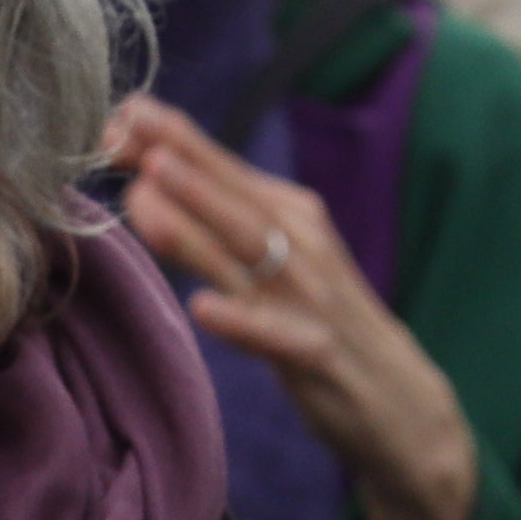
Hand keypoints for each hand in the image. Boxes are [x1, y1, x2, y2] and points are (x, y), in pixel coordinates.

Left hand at [101, 93, 477, 519]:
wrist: (403, 406)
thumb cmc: (323, 328)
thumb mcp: (276, 268)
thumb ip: (214, 231)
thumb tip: (141, 185)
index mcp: (296, 219)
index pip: (228, 169)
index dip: (174, 140)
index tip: (117, 113)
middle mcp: (307, 249)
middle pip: (235, 199)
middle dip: (179, 162)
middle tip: (122, 131)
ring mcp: (316, 303)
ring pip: (254, 255)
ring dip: (201, 224)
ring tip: (149, 193)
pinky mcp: (322, 358)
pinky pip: (280, 339)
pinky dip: (245, 322)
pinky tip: (205, 310)